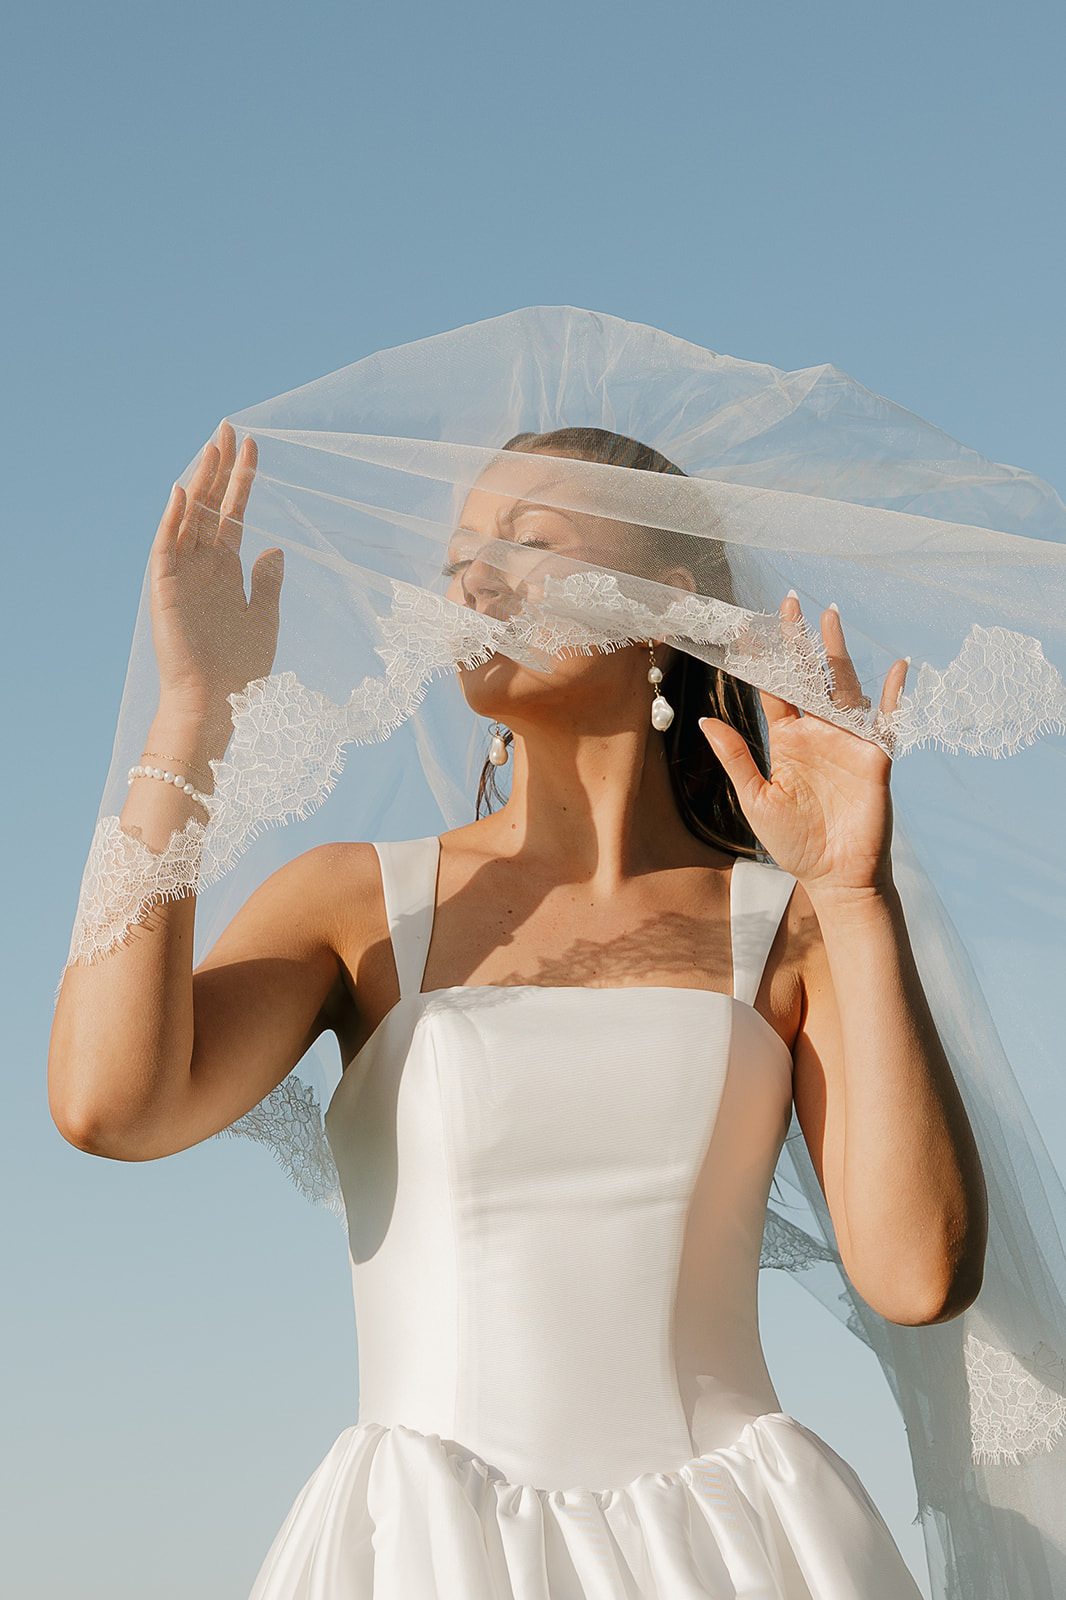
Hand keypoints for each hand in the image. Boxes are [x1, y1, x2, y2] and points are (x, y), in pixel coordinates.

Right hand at [150, 423, 282, 730]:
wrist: (216, 702)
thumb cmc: (241, 668)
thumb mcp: (265, 619)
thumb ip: (268, 583)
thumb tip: (275, 546)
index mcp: (227, 568)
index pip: (234, 512)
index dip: (243, 480)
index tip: (253, 445)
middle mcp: (203, 565)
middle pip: (211, 505)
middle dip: (220, 468)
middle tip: (228, 427)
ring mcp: (182, 574)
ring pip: (190, 517)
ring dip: (199, 482)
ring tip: (211, 446)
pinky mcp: (165, 589)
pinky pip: (167, 548)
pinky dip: (173, 521)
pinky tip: (184, 492)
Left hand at [699, 595, 907, 894]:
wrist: (834, 877)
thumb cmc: (794, 842)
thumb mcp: (756, 799)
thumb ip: (735, 758)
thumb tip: (705, 719)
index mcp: (787, 740)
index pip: (771, 690)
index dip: (759, 660)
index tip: (743, 627)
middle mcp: (818, 732)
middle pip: (808, 677)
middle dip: (798, 641)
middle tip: (788, 602)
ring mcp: (848, 742)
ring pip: (842, 688)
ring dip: (837, 653)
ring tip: (829, 616)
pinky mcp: (875, 758)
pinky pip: (888, 721)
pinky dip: (894, 695)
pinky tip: (898, 666)